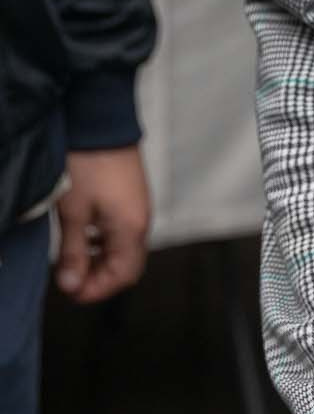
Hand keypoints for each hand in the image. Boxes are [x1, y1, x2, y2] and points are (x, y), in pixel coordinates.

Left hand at [54, 146, 151, 303]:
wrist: (101, 121)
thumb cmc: (87, 164)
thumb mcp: (73, 211)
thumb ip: (74, 252)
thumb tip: (72, 285)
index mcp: (132, 229)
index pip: (122, 275)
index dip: (97, 290)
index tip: (70, 293)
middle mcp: (142, 221)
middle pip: (127, 266)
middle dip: (100, 279)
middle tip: (71, 281)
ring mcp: (139, 208)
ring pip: (125, 249)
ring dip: (101, 261)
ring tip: (74, 262)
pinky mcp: (132, 197)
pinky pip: (124, 232)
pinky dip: (105, 243)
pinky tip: (86, 238)